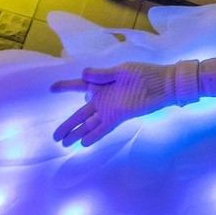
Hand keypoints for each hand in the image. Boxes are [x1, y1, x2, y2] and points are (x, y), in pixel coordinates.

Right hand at [51, 62, 192, 146]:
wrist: (163, 84)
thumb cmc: (144, 74)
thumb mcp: (122, 70)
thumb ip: (102, 74)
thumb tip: (82, 73)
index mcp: (101, 83)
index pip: (79, 85)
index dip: (66, 87)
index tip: (52, 88)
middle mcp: (103, 99)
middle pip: (81, 113)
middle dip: (68, 124)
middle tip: (55, 135)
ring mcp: (110, 109)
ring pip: (89, 124)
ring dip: (78, 133)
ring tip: (64, 144)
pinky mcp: (119, 117)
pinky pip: (103, 128)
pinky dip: (93, 135)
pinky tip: (83, 143)